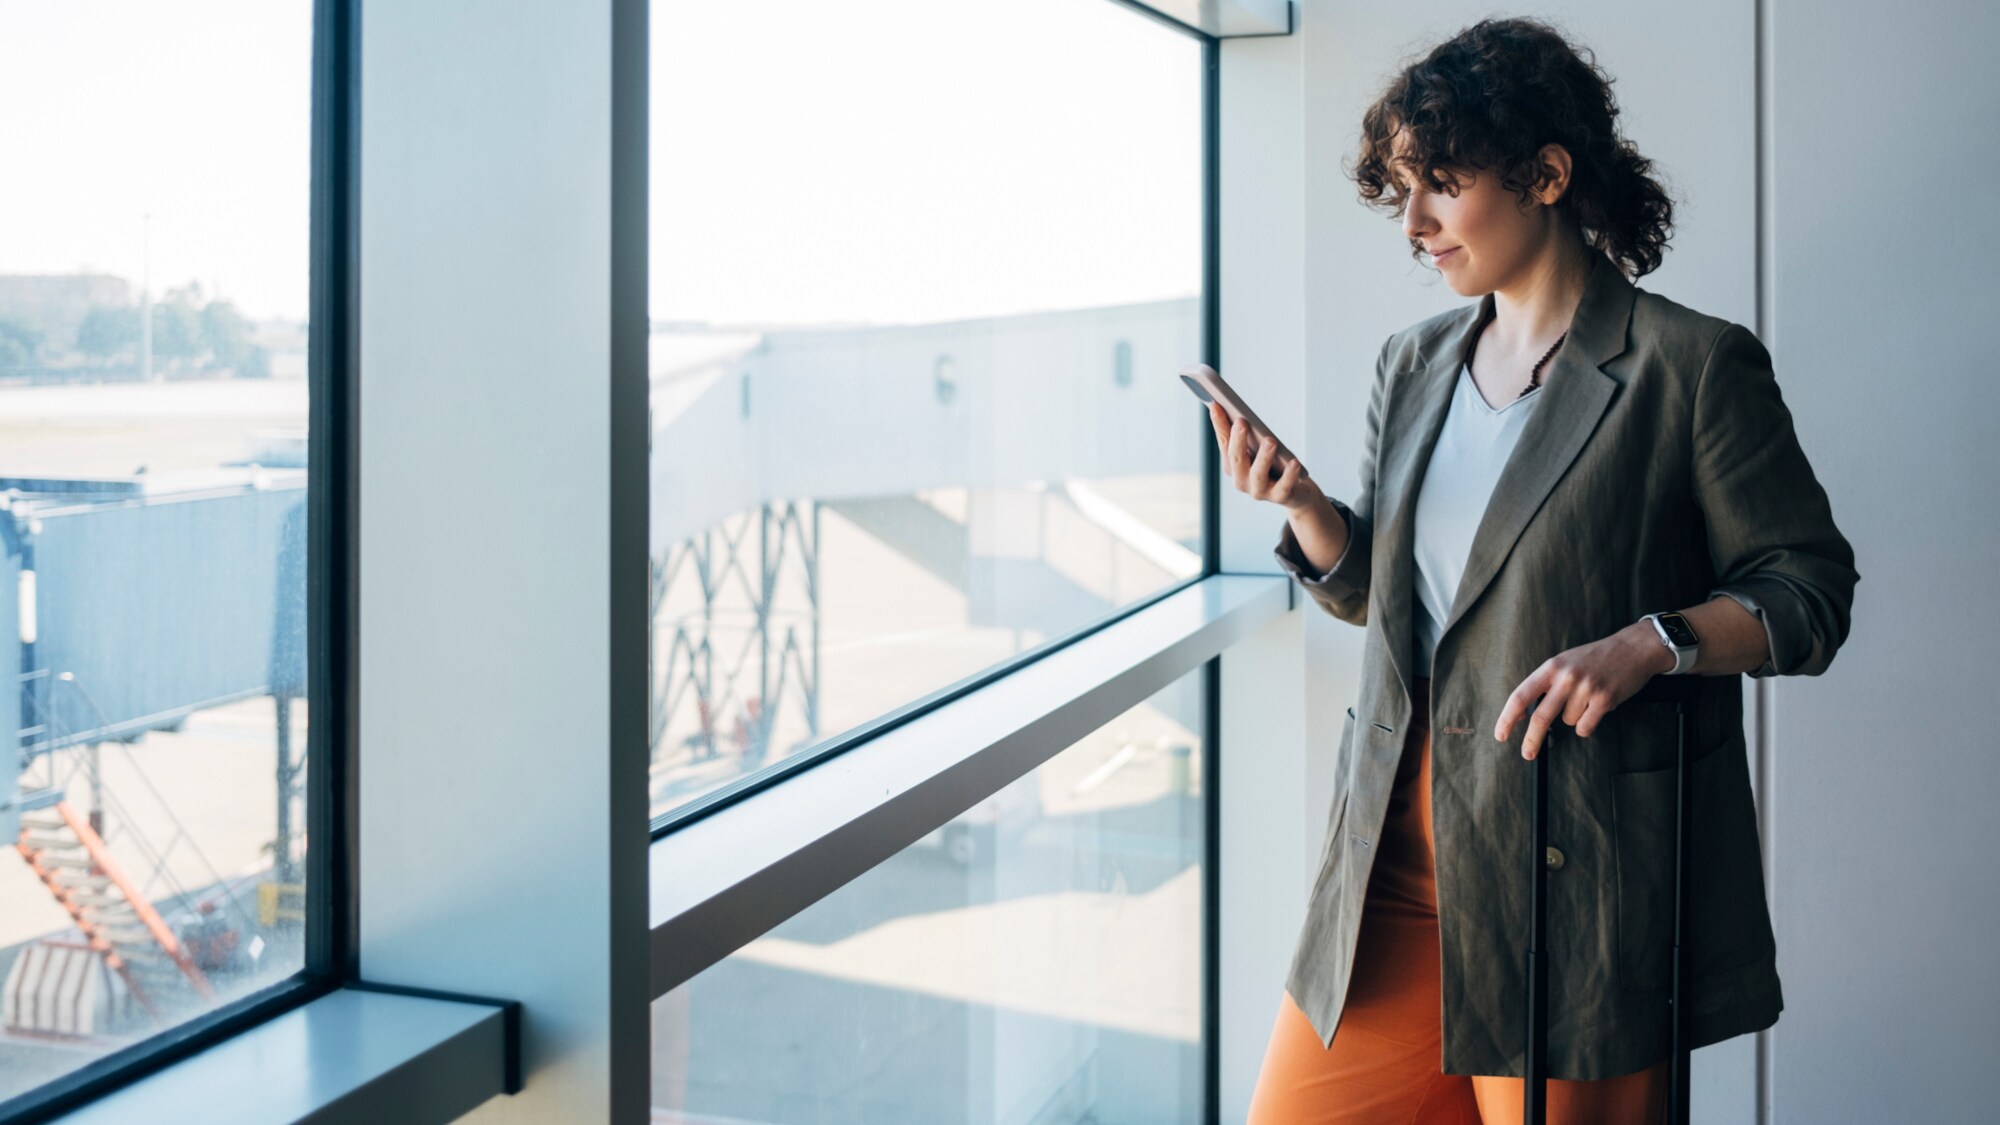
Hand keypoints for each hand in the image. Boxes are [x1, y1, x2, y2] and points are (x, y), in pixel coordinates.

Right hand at [1207, 401, 1315, 510]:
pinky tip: (1294, 462)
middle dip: (1238, 440)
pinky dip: (1289, 475)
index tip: (1217, 405)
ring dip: (1263, 457)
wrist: (1296, 493)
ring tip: (1270, 440)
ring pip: (1258, 474)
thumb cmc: (1274, 465)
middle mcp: (1242, 481)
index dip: (1220, 425)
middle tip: (1241, 421)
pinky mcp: (1279, 497)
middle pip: (1236, 460)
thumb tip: (1231, 409)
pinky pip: (1284, 486)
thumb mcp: (1257, 448)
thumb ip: (1244, 433)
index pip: (1224, 443)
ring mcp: (1259, 491)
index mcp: (1233, 466)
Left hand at [1493, 622, 1676, 758]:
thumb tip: (1522, 714)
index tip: (1501, 735)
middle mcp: (1566, 677)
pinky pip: (1586, 727)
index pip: (1521, 695)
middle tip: (1527, 754)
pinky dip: (1588, 724)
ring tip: (1588, 699)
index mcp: (1551, 667)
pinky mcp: (1604, 699)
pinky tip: (1597, 707)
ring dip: (1575, 717)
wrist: (1632, 649)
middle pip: (1541, 717)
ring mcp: (1586, 688)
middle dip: (1532, 740)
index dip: (1508, 718)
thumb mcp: (1563, 663)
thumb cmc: (1593, 659)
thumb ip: (1544, 685)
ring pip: (1568, 722)